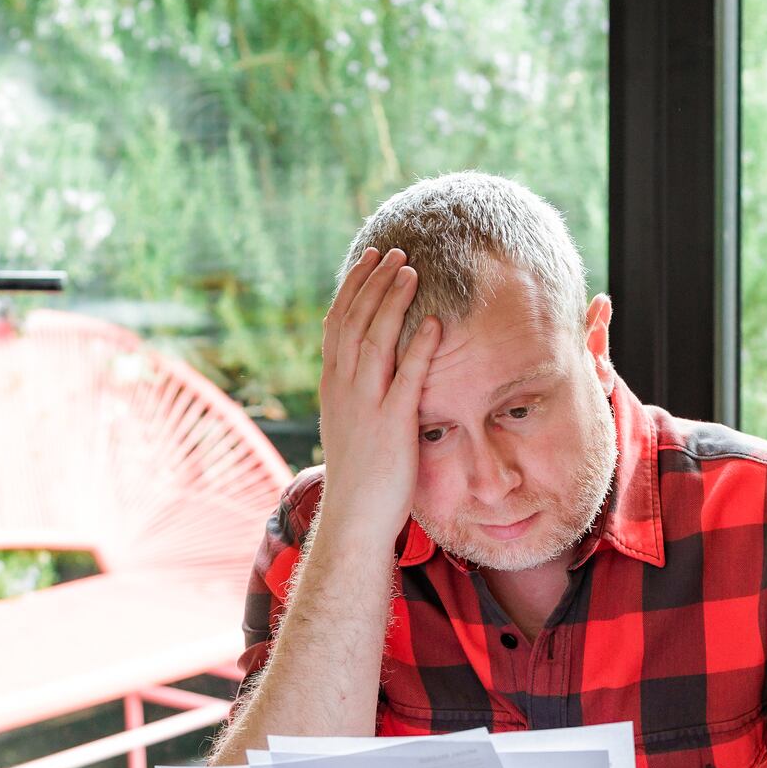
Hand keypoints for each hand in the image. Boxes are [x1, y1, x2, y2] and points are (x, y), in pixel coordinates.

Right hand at [315, 247, 441, 544]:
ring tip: (411, 270)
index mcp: (333, 385)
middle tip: (395, 250)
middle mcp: (344, 388)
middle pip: (355, 320)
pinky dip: (419, 347)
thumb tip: (370, 366)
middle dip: (374, 281)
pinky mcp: (392, 424)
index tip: (370, 259)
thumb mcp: (349, 423)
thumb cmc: (360, 474)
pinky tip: (433, 322)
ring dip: (393, 301)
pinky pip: (407, 377)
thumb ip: (357, 391)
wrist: (354, 517)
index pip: (338, 322)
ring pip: (375, 339)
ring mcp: (366, 404)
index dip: (354, 287)